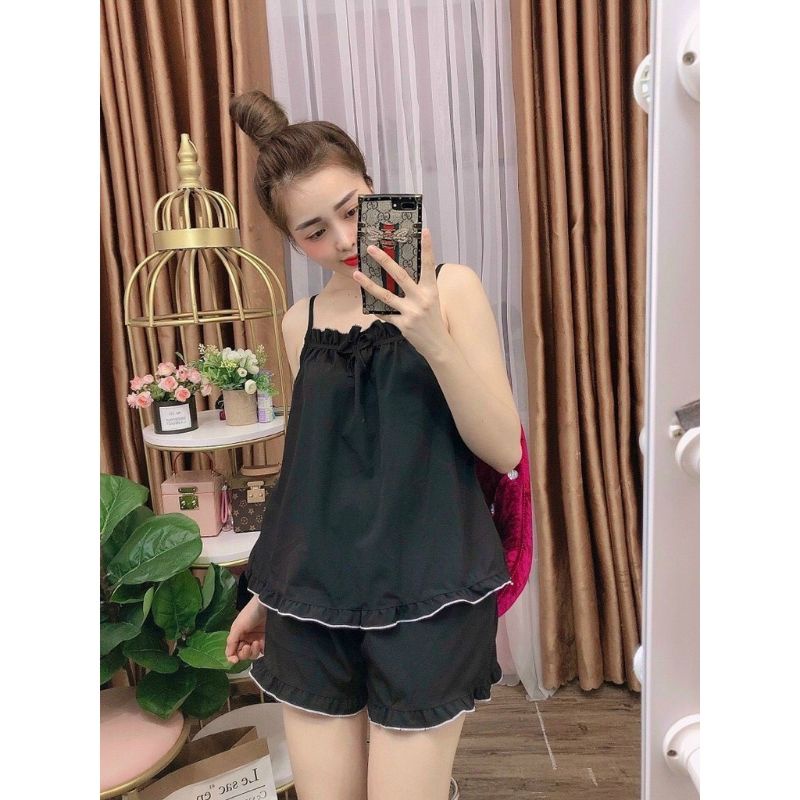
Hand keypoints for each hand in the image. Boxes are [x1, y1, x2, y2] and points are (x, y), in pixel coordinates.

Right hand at [225, 594, 267, 663]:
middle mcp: (246, 639)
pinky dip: (260, 651)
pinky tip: (260, 644)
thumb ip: (232, 641)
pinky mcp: (266, 641)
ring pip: (252, 655)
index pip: (233, 651)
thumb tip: (229, 657)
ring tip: (256, 642)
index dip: (232, 657)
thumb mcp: (237, 626)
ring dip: (253, 651)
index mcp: (237, 635)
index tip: (235, 660)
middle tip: (247, 646)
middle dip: (244, 653)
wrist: (266, 606)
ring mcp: (257, 640)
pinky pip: (262, 652)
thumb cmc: (250, 613)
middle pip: (242, 655)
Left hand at [351, 228, 449, 359]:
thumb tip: (400, 274)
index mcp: (431, 290)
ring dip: (369, 284)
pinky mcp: (402, 325)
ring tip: (356, 274)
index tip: (424, 231)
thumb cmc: (434, 320)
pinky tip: (367, 305)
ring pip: (386, 295)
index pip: (429, 265)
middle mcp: (421, 299)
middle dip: (384, 260)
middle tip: (372, 248)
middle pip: (400, 276)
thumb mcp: (431, 300)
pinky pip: (385, 314)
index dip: (427, 248)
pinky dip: (376, 309)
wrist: (438, 345)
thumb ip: (419, 287)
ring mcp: (411, 312)